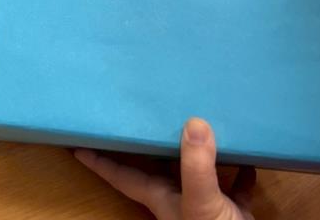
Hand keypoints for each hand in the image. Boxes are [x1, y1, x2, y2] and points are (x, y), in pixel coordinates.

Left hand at [76, 118, 255, 219]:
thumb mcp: (203, 202)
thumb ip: (196, 166)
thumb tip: (192, 122)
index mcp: (161, 197)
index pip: (121, 174)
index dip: (98, 159)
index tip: (76, 142)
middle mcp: (179, 198)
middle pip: (156, 166)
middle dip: (147, 142)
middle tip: (139, 111)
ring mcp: (205, 206)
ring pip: (195, 172)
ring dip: (194, 150)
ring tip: (194, 119)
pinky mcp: (233, 213)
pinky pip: (232, 186)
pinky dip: (237, 171)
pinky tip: (244, 155)